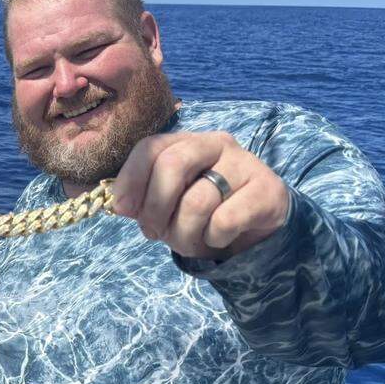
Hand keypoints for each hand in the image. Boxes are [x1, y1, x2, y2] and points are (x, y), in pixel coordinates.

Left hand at [110, 131, 289, 258]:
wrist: (255, 226)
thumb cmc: (203, 212)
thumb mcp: (168, 203)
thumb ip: (142, 199)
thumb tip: (116, 202)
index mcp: (186, 142)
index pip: (151, 147)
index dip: (131, 178)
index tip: (123, 209)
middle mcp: (216, 144)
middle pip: (172, 165)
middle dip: (155, 207)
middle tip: (154, 233)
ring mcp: (245, 164)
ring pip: (197, 201)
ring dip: (183, 233)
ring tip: (187, 241)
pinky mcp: (267, 190)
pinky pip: (225, 220)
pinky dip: (213, 238)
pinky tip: (217, 238)